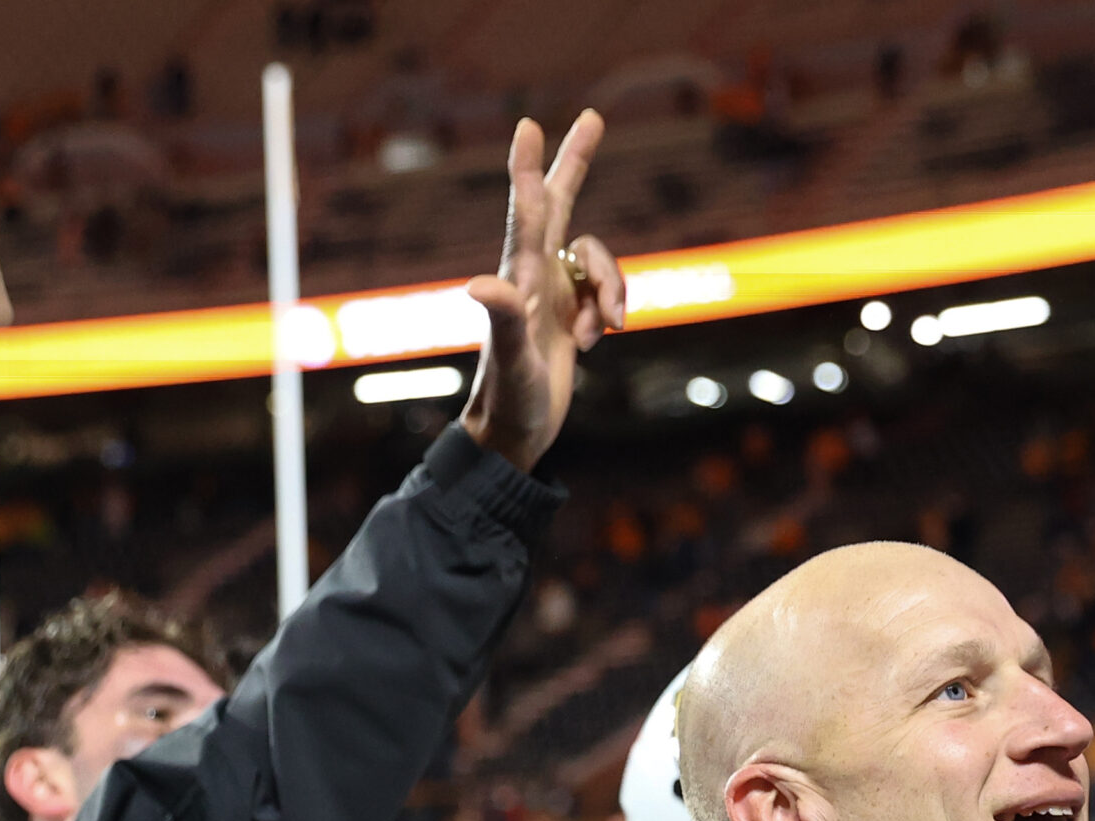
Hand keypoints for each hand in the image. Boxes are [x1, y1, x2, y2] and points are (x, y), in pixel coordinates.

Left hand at [461, 111, 627, 471]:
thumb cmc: (510, 397)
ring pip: (600, 260)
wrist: (516, 430)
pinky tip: (595, 341)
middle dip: (577, 162)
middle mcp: (534, 274)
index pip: (529, 212)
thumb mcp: (513, 361)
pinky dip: (611, 311)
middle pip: (561, 204)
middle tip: (593, 116)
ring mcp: (554, 289)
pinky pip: (607, 290)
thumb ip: (503, 319)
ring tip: (601, 332)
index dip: (530, 167)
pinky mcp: (571, 308)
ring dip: (613, 291)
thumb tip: (480, 284)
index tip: (529, 124)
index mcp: (520, 277)